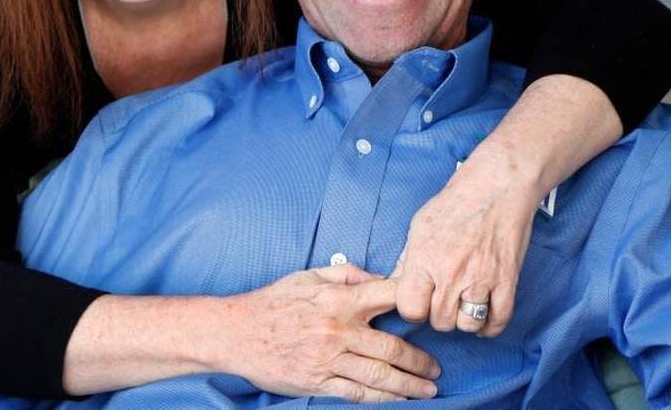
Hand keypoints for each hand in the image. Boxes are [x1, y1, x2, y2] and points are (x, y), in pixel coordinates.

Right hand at [225, 265, 439, 401]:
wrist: (235, 333)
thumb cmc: (273, 302)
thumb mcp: (309, 276)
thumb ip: (346, 273)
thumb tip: (378, 279)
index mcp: (337, 300)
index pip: (387, 297)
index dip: (414, 303)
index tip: (432, 313)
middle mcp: (337, 330)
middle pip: (391, 348)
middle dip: (419, 361)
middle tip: (435, 368)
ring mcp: (328, 360)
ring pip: (379, 376)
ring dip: (408, 385)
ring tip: (428, 389)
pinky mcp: (317, 382)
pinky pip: (356, 394)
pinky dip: (381, 399)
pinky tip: (398, 401)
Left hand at [392, 138, 541, 336]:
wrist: (497, 186)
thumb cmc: (456, 203)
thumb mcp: (419, 227)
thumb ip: (407, 260)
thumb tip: (393, 286)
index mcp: (424, 258)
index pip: (410, 309)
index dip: (414, 309)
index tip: (420, 302)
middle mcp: (451, 273)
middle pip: (440, 321)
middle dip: (440, 315)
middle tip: (444, 300)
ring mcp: (481, 279)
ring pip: (468, 325)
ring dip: (465, 320)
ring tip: (464, 305)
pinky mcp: (507, 281)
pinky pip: (499, 321)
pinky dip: (491, 325)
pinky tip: (484, 315)